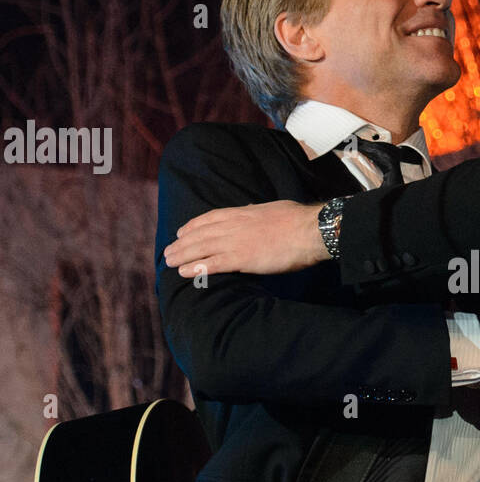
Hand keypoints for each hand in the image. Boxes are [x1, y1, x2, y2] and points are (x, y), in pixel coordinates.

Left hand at [162, 201, 328, 275]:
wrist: (309, 230)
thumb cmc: (297, 220)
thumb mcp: (273, 208)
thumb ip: (259, 212)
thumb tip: (254, 211)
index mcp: (242, 213)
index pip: (210, 218)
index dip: (193, 226)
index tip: (182, 232)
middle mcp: (233, 226)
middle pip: (199, 234)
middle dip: (181, 243)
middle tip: (168, 251)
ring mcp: (235, 242)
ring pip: (200, 248)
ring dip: (182, 256)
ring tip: (169, 263)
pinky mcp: (241, 259)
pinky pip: (212, 264)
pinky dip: (196, 268)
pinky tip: (184, 273)